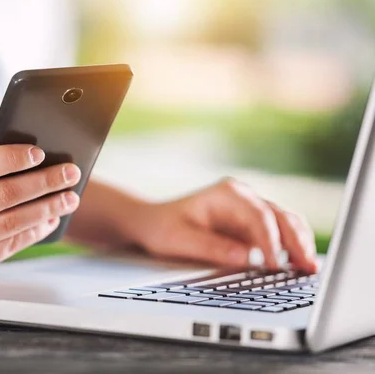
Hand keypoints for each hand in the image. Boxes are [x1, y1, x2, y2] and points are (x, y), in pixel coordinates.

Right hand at [0, 120, 81, 276]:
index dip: (9, 159)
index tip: (37, 153)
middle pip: (0, 197)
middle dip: (42, 183)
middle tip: (68, 172)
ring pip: (10, 224)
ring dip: (46, 209)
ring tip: (69, 196)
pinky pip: (8, 247)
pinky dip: (34, 232)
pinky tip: (50, 218)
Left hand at [132, 179, 316, 272]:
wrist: (154, 222)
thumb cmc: (163, 228)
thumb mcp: (179, 240)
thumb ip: (212, 248)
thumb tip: (246, 258)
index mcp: (226, 194)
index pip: (257, 215)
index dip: (269, 240)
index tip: (273, 265)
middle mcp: (244, 197)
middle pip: (280, 216)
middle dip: (296, 242)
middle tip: (307, 268)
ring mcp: (252, 210)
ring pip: (287, 223)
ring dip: (300, 244)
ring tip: (310, 269)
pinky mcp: (255, 226)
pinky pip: (281, 235)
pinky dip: (293, 248)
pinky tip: (299, 266)